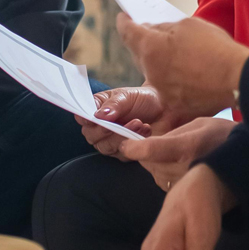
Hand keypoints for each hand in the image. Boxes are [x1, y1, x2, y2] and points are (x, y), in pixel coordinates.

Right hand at [79, 85, 196, 154]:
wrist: (167, 109)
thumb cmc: (144, 99)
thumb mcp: (127, 96)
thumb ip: (113, 105)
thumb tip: (99, 116)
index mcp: (96, 109)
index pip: (81, 117)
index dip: (84, 118)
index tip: (94, 117)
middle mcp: (100, 128)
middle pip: (91, 136)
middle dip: (106, 129)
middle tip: (120, 121)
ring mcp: (111, 141)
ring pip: (105, 147)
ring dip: (121, 136)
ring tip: (138, 123)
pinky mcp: (125, 152)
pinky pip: (122, 153)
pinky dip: (133, 143)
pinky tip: (145, 130)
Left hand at [115, 14, 248, 120]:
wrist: (237, 79)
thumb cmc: (216, 48)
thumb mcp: (189, 25)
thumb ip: (165, 28)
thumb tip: (153, 31)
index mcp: (151, 48)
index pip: (128, 32)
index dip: (124, 22)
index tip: (124, 18)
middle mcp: (151, 72)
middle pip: (138, 54)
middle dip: (142, 43)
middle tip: (149, 33)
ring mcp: (162, 91)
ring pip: (152, 73)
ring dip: (157, 62)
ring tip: (172, 54)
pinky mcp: (175, 104)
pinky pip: (167, 88)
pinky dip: (172, 79)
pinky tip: (185, 72)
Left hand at [121, 115, 236, 188]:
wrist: (248, 166)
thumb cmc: (225, 138)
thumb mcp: (200, 124)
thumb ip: (172, 133)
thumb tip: (149, 140)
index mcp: (186, 148)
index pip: (150, 150)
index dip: (133, 147)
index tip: (126, 144)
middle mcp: (182, 170)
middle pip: (147, 162)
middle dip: (148, 152)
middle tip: (162, 144)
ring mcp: (182, 186)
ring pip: (153, 172)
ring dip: (156, 163)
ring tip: (177, 155)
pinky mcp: (183, 196)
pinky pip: (162, 181)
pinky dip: (165, 173)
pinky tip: (182, 166)